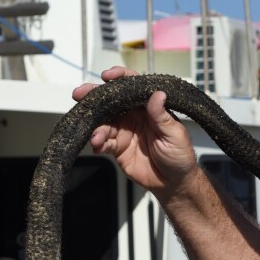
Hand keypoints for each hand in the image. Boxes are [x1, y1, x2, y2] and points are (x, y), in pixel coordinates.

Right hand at [72, 66, 196, 194]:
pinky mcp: (117, 147)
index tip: (107, 76)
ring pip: (103, 122)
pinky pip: (103, 141)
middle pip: (111, 101)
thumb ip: (162, 117)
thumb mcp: (175, 135)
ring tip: (95, 136)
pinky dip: (98, 142)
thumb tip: (158, 94)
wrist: (173, 183)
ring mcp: (123, 130)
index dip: (119, 78)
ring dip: (96, 126)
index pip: (132, 86)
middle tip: (80, 94)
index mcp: (148, 107)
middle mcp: (133, 115)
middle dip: (94, 96)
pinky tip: (97, 145)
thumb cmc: (179, 156)